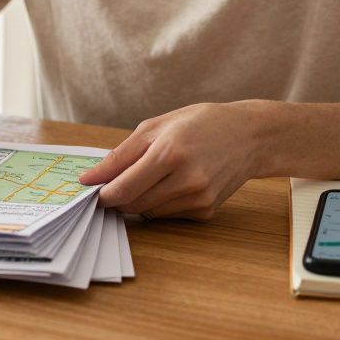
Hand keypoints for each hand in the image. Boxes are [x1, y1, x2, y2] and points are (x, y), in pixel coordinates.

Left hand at [78, 101, 271, 220]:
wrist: (250, 136)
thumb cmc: (199, 124)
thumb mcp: (156, 126)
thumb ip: (119, 156)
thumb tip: (89, 179)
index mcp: (170, 153)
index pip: (123, 189)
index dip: (103, 194)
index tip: (93, 190)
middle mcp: (187, 180)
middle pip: (133, 205)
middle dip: (118, 197)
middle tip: (119, 181)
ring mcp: (199, 198)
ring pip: (148, 213)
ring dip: (140, 200)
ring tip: (154, 175)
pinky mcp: (206, 211)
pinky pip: (168, 216)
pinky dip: (161, 203)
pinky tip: (175, 183)